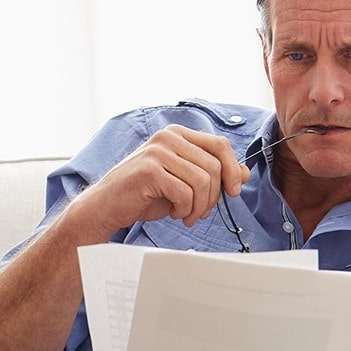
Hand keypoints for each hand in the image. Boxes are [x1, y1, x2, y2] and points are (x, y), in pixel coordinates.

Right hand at [59, 125, 248, 240]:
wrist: (106, 206)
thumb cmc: (143, 194)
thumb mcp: (183, 182)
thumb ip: (212, 174)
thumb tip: (244, 173)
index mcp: (176, 134)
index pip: (219, 144)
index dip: (233, 169)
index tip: (233, 191)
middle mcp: (167, 137)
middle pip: (214, 165)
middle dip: (214, 196)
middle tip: (201, 212)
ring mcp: (157, 152)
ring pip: (202, 181)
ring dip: (200, 206)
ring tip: (188, 215)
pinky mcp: (149, 170)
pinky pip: (185, 193)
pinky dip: (185, 210)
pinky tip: (175, 214)